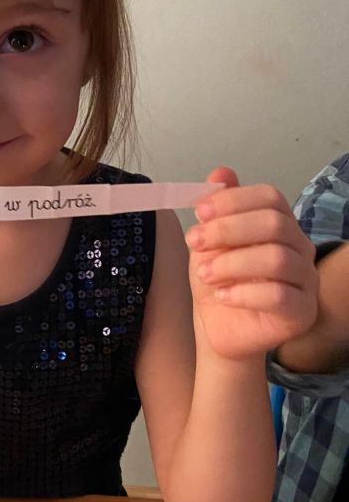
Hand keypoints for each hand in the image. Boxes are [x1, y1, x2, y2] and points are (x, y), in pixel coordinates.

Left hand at [185, 167, 318, 360]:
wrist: (218, 328)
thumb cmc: (219, 282)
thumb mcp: (209, 241)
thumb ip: (217, 209)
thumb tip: (220, 173)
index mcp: (280, 224)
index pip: (269, 197)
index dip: (233, 200)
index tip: (199, 212)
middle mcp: (300, 248)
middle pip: (275, 224)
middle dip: (228, 230)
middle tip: (194, 242)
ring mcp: (306, 281)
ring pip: (277, 259)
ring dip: (232, 263)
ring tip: (205, 274)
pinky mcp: (302, 312)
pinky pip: (279, 295)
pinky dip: (244, 292)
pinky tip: (223, 296)